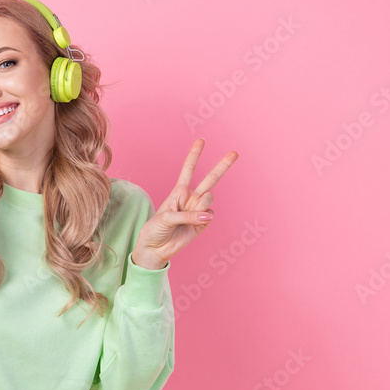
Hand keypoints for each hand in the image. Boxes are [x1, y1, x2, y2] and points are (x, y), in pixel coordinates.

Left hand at [132, 138, 237, 268]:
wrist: (154, 249)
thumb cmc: (154, 230)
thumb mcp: (165, 218)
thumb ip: (187, 215)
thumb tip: (208, 217)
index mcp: (178, 192)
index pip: (188, 170)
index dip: (195, 155)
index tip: (201, 140)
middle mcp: (190, 198)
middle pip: (210, 179)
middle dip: (222, 166)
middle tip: (235, 153)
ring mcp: (198, 211)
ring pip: (209, 198)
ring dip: (201, 204)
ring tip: (190, 215)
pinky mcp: (203, 224)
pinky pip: (209, 215)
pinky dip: (203, 218)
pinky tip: (196, 223)